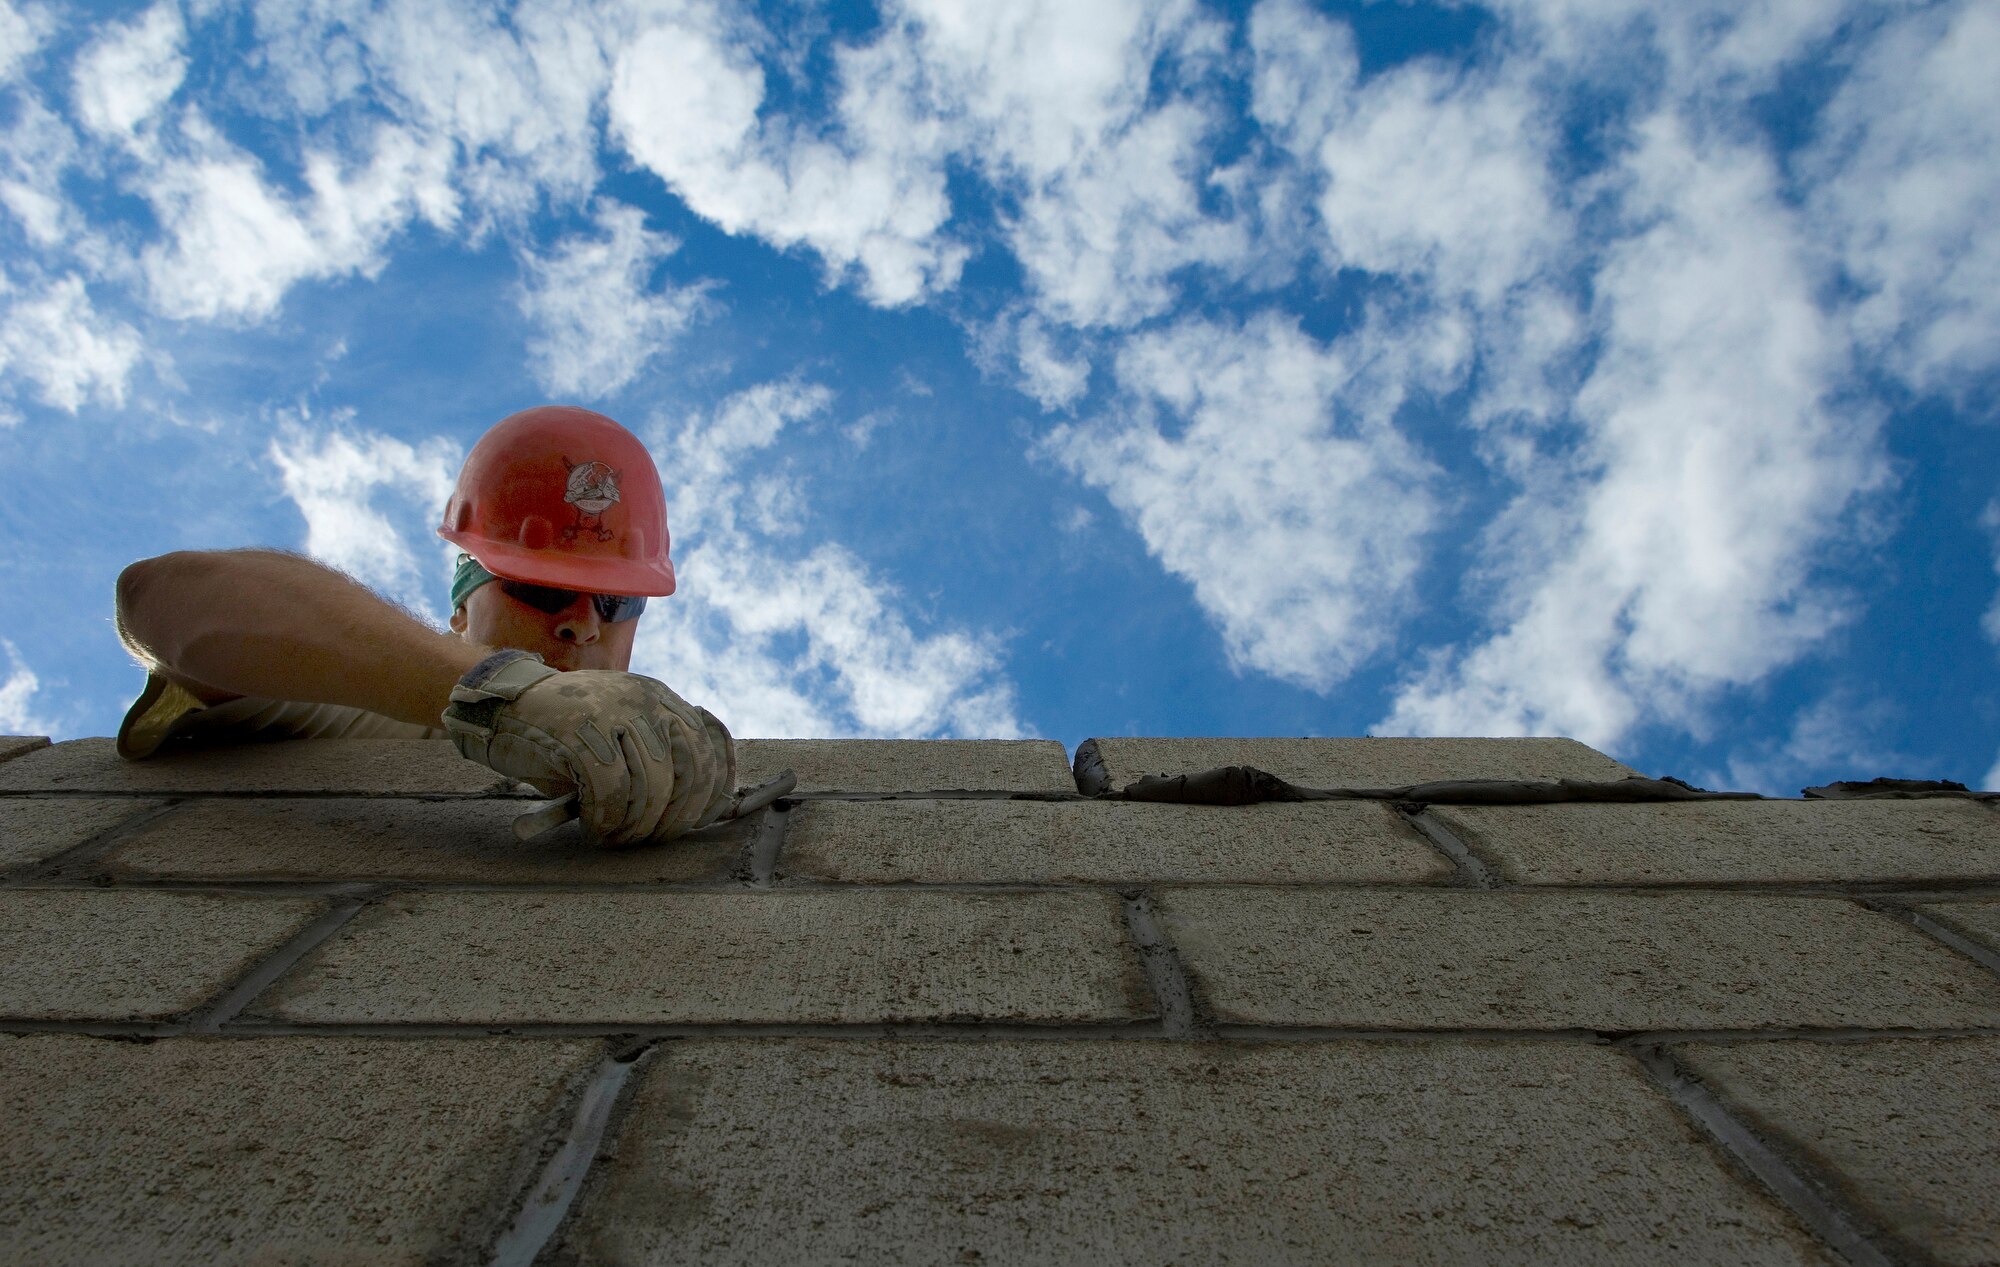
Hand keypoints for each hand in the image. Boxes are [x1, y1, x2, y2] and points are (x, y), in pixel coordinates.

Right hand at [441, 652, 735, 844]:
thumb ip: (661, 760)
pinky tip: (594, 826)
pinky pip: (611, 789)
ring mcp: (614, 712)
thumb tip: (706, 811)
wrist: (504, 708)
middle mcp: (646, 700)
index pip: (711, 746)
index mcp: (662, 699)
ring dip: (637, 825)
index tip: (699, 822)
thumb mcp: (622, 737)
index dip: (713, 791)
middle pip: (690, 770)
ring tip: (617, 837)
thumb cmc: (566, 737)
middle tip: (649, 840)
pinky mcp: (580, 731)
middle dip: (676, 817)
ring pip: (653, 784)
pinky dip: (607, 818)